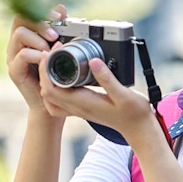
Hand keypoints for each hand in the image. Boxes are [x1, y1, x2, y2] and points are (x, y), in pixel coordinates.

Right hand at [6, 5, 66, 112]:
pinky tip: (46, 59)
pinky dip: (36, 54)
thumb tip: (61, 7)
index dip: (42, 11)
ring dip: (38, 39)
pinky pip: (22, 55)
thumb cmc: (56, 73)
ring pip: (20, 34)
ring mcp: (13, 57)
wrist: (51, 102)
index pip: (27, 13)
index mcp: (26, 36)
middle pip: (21, 19)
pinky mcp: (14, 71)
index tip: (60, 16)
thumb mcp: (60, 47)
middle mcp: (16, 44)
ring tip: (50, 50)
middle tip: (55, 35)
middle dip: (40, 23)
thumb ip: (59, 29)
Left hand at [37, 52, 158, 144]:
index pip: (51, 88)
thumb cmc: (133, 113)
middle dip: (44, 71)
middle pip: (46, 92)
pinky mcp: (83, 108)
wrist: (138, 129)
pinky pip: (59, 101)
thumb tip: (92, 61)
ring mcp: (79, 110)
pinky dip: (54, 89)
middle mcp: (77, 108)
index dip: (45, 69)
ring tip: (54, 62)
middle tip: (53, 52)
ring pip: (50, 98)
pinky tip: (63, 77)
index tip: (51, 52)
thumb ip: (107, 78)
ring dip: (47, 80)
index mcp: (83, 103)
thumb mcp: (124, 93)